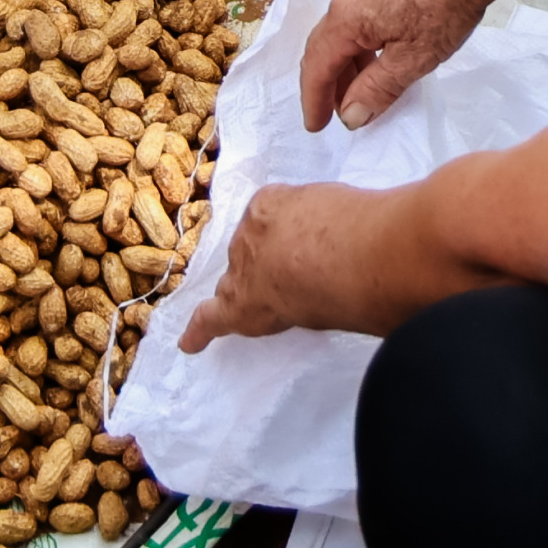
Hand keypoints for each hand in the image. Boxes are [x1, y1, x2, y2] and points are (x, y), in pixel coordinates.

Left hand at [172, 182, 395, 349]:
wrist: (350, 256)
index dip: (284, 240)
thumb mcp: (338, 206)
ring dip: (249, 293)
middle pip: (249, 252)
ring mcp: (242, 268)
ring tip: (265, 302)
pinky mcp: (241, 306)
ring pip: (237, 283)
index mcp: (271, 203)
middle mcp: (249, 232)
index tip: (302, 248)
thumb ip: (324, 219)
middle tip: (295, 273)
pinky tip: (189, 344)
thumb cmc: (358, 227)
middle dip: (266, 263)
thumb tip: (334, 235)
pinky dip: (200, 332)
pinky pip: (212, 318)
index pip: (267, 222)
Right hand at [299, 0, 487, 130]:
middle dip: (327, 85)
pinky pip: (354, 19)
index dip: (314, 100)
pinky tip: (377, 60)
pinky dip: (358, 47)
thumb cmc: (444, 9)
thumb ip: (377, 90)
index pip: (317, 66)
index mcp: (345, 19)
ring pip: (340, 33)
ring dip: (345, 66)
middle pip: (322, 48)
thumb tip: (350, 117)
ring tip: (360, 93)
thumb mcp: (412, 59)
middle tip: (337, 115)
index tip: (316, 128)